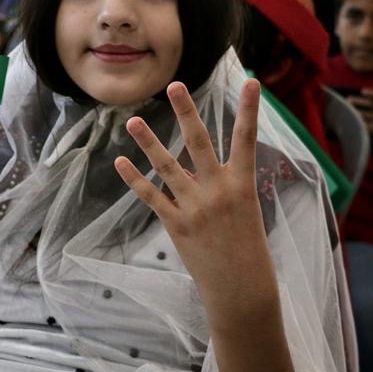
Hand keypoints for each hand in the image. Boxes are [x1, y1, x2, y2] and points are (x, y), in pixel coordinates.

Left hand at [114, 80, 278, 326]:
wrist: (242, 291)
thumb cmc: (247, 250)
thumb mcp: (245, 212)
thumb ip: (220, 186)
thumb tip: (194, 169)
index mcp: (244, 185)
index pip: (248, 139)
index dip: (251, 109)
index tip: (251, 80)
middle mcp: (219, 190)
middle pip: (199, 142)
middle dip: (186, 112)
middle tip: (174, 85)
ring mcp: (195, 207)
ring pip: (167, 166)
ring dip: (148, 142)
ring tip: (131, 121)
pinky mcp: (177, 225)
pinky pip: (151, 196)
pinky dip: (134, 179)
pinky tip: (120, 162)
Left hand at [349, 88, 372, 153]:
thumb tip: (361, 96)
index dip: (372, 93)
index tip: (362, 91)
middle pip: (369, 103)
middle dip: (356, 101)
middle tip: (347, 99)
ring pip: (363, 114)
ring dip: (352, 111)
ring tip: (344, 109)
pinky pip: (363, 124)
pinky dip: (355, 121)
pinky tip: (349, 120)